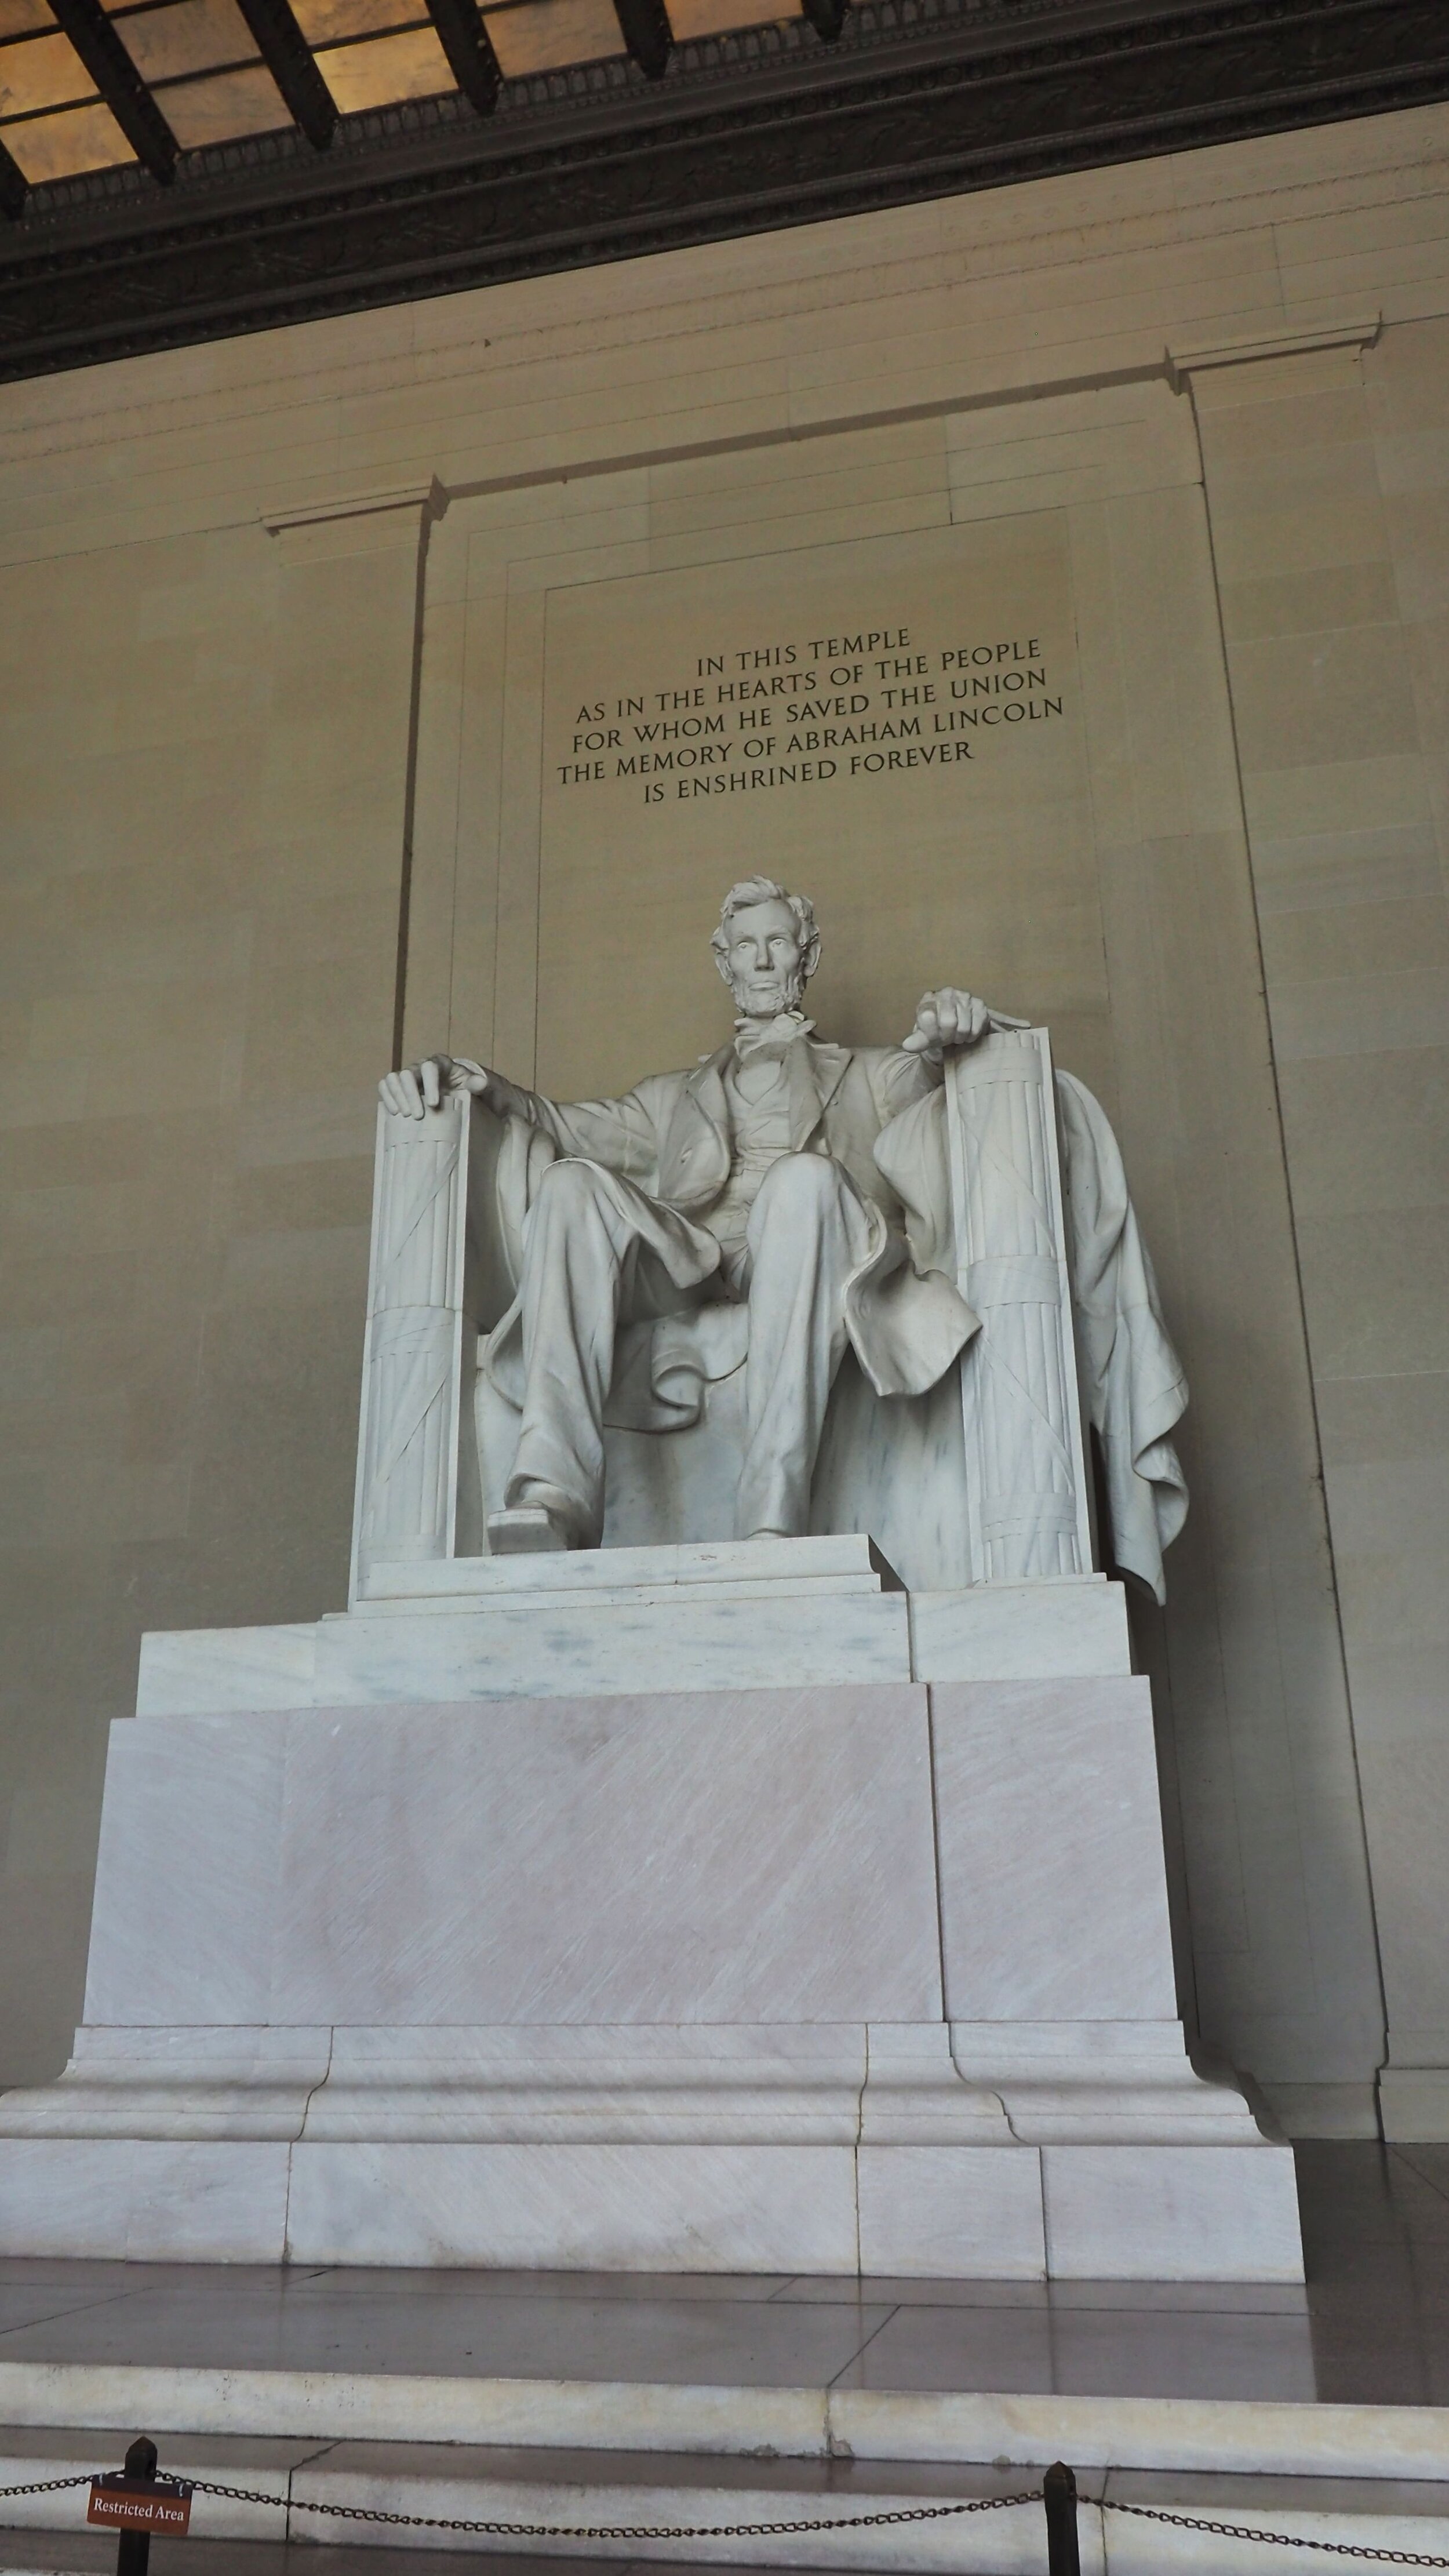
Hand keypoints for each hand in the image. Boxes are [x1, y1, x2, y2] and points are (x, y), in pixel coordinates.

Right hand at [378, 1055, 495, 1118]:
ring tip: (406, 1116)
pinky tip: (394, 1112)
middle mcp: (421, 1066)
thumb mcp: (480, 1088)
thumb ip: (481, 1085)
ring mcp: (409, 1076)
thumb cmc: (470, 1092)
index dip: (429, 1085)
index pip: (430, 1067)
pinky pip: (386, 1086)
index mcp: (441, 1064)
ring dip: (397, 1097)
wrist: (461, 1096)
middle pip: (408, 1074)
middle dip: (411, 1095)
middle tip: (417, 1116)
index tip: (433, 1105)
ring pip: (394, 1079)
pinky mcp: (399, 1086)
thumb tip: (480, 1083)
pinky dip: (387, 1097)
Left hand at [902, 989, 1027, 1058]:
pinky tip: (1024, 1025)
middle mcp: (949, 994)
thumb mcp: (921, 1039)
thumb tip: (908, 1044)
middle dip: (953, 1037)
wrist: (941, 1031)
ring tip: (964, 1038)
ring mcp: (968, 1000)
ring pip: (973, 1023)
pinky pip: (997, 1017)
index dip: (935, 1033)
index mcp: (930, 999)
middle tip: (952, 1041)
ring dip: (970, 1035)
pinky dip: (1010, 1022)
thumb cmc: (930, 1035)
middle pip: (954, 1023)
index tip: (938, 1039)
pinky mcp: (982, 1009)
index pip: (933, 1016)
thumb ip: (917, 1041)